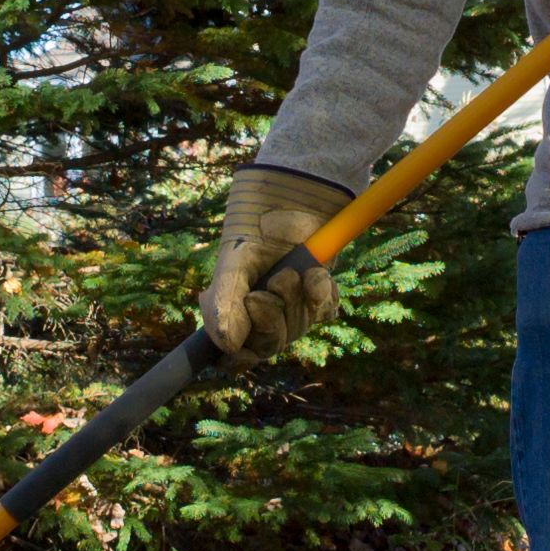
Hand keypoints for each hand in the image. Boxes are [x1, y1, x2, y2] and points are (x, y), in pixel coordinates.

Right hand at [199, 163, 353, 361]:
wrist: (299, 194)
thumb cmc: (258, 223)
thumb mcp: (236, 260)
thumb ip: (225, 302)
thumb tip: (225, 345)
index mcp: (232, 306)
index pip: (233, 353)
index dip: (239, 357)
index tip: (245, 350)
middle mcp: (260, 311)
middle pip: (269, 344)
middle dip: (272, 318)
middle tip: (274, 285)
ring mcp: (291, 304)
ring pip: (297, 330)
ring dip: (298, 300)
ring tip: (295, 271)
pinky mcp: (318, 293)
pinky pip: (324, 312)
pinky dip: (323, 294)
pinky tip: (318, 275)